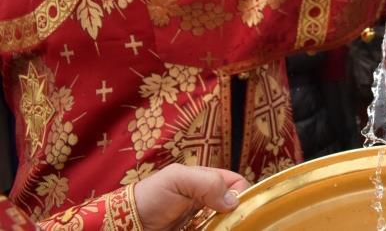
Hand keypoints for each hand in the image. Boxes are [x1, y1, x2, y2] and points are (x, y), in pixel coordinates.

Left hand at [134, 163, 249, 230]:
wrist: (124, 223)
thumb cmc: (151, 196)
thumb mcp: (178, 179)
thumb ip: (207, 182)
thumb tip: (233, 201)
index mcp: (209, 181)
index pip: (238, 185)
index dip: (241, 194)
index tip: (233, 209)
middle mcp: (209, 202)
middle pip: (235, 209)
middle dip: (235, 217)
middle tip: (225, 224)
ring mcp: (203, 222)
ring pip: (225, 224)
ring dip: (225, 226)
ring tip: (213, 227)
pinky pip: (212, 230)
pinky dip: (216, 230)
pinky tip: (204, 230)